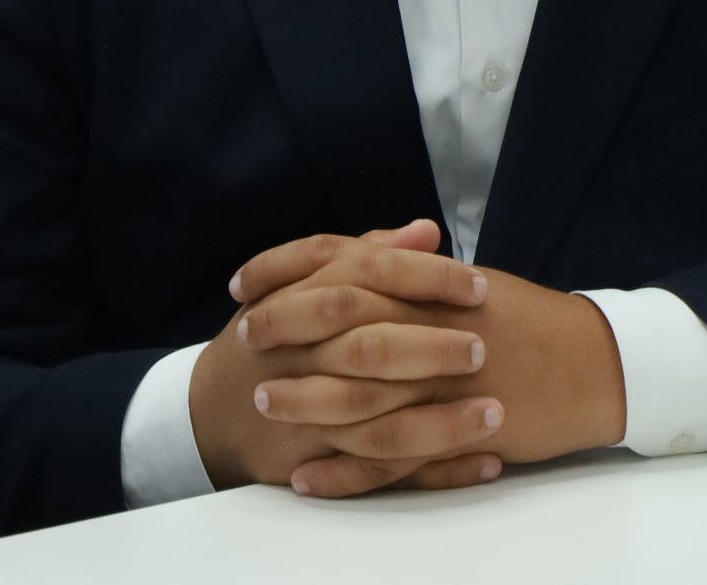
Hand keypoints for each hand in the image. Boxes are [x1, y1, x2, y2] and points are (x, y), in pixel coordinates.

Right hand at [190, 221, 504, 494]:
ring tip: (496, 413)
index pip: (367, 277)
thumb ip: (363, 254)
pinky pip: (382, 475)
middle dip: (430, 348)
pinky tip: (485, 462)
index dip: (425, 279)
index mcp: (302, 301)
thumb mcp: (300, 285)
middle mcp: (304, 358)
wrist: (210, 411)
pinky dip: (435, 472)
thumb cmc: (272, 338)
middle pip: (369, 350)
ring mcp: (310, 418)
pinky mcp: (318, 463)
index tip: (478, 286)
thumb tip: (426, 230)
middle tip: (483, 347)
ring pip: (379, 425)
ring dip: (442, 423)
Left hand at [234, 241, 629, 498]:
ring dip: (305, 400)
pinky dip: (346, 473)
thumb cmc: (530, 322)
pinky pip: (391, 460)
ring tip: (263, 407)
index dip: (285, 271)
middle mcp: (430, 327)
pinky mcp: (456, 433)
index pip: (343, 265)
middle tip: (242, 341)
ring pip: (359, 394)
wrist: (595, 363)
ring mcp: (443, 384)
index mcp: (429, 287)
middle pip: (341, 324)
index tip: (242, 283)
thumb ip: (410, 271)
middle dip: (285, 330)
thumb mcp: (468, 286)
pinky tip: (308, 479)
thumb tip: (361, 253)